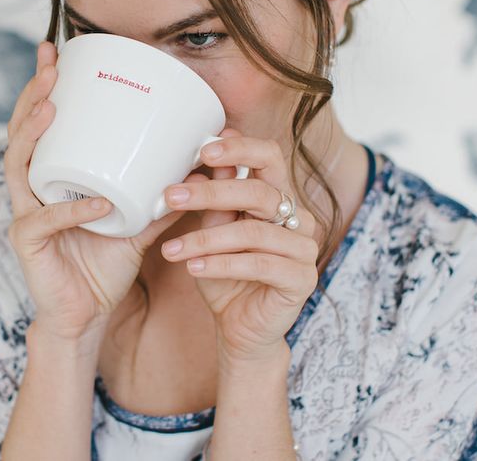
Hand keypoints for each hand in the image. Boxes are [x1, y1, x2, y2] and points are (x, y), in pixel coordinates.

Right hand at [4, 40, 203, 343]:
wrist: (86, 316)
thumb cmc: (105, 264)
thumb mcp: (137, 220)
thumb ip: (162, 192)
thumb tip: (204, 163)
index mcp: (53, 179)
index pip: (41, 124)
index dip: (44, 86)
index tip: (58, 51)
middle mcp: (32, 190)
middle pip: (21, 132)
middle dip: (33, 94)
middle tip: (52, 64)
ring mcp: (26, 215)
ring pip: (18, 165)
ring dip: (33, 133)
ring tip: (52, 107)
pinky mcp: (29, 245)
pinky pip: (48, 220)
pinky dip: (74, 209)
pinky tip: (98, 201)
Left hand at [159, 130, 318, 361]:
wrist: (240, 328)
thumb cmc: (225, 274)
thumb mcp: (212, 231)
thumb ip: (214, 200)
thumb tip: (201, 163)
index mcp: (278, 197)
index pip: (270, 156)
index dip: (240, 148)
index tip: (203, 150)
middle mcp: (298, 218)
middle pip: (259, 191)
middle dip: (211, 193)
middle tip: (172, 197)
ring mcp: (304, 248)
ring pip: (252, 232)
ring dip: (205, 239)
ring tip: (172, 249)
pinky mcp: (302, 279)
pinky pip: (258, 264)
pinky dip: (220, 264)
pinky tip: (192, 267)